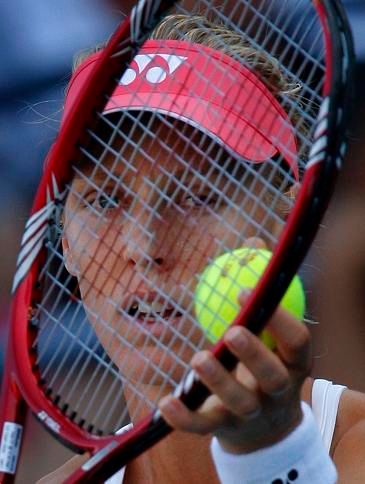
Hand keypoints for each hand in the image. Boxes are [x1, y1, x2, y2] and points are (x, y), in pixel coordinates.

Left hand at [159, 301, 310, 454]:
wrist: (268, 432)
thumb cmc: (265, 369)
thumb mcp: (273, 343)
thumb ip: (261, 304)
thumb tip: (252, 247)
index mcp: (293, 364)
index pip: (297, 342)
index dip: (278, 319)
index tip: (244, 291)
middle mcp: (278, 392)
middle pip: (273, 377)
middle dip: (254, 354)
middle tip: (232, 331)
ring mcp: (253, 415)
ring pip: (240, 403)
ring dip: (220, 381)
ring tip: (199, 358)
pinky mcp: (225, 429)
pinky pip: (204, 426)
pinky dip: (185, 418)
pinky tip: (166, 402)